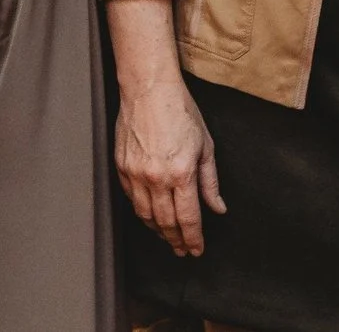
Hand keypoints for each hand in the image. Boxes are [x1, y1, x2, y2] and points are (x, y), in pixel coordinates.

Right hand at [115, 72, 223, 256]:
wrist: (149, 89)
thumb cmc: (180, 111)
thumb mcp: (205, 146)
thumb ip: (211, 182)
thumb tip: (217, 208)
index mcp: (181, 173)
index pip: (188, 219)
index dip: (193, 239)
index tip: (196, 250)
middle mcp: (156, 177)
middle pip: (166, 222)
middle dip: (176, 240)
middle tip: (182, 249)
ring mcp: (135, 173)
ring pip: (145, 215)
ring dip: (158, 230)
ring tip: (167, 237)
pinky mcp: (121, 166)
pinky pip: (131, 198)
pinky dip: (142, 211)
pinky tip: (150, 215)